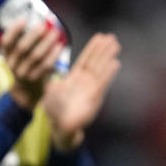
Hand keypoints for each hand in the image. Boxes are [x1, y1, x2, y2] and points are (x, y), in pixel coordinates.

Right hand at [1, 19, 65, 109]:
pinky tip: (59, 47)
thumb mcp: (17, 56)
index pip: (6, 42)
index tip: (23, 19)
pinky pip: (45, 66)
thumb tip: (40, 21)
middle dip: (34, 35)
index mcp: (5, 56)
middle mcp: (12, 65)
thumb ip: (24, 41)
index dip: (13, 31)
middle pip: (22, 48)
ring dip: (46, 43)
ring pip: (35, 57)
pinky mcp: (35, 79)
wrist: (26, 93)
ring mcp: (23, 74)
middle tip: (44, 25)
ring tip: (56, 32)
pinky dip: (53, 55)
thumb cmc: (24, 67)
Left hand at [42, 33, 120, 149]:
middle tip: (112, 37)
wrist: (61, 128)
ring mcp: (91, 89)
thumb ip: (51, 81)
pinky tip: (115, 62)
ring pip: (100, 69)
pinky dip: (108, 73)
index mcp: (74, 78)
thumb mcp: (49, 93)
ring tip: (116, 44)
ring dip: (108, 56)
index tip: (100, 37)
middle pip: (96, 61)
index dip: (92, 48)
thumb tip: (51, 74)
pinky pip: (102, 82)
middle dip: (103, 49)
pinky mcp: (95, 98)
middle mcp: (85, 82)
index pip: (85, 59)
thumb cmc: (54, 112)